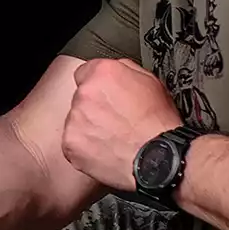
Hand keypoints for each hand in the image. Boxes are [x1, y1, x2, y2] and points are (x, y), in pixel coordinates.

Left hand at [60, 58, 181, 191]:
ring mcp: (75, 119)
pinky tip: (106, 150)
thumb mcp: (152, 83)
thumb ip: (126, 71)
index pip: (85, 72)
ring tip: (113, 138)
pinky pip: (73, 143)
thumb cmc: (158, 124)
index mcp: (103, 74)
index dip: (98, 85)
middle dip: (94, 107)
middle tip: (115, 120)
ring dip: (89, 127)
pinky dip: (86, 148)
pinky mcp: (70, 143)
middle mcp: (85, 93)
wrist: (156, 158)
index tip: (105, 95)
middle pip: (81, 97)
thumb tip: (117, 71)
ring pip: (76, 120)